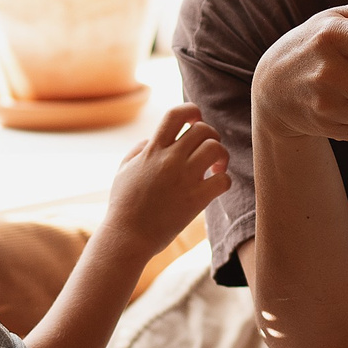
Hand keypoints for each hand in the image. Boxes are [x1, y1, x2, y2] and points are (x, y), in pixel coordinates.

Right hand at [100, 103, 229, 253]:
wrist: (127, 237)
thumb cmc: (123, 205)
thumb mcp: (124, 170)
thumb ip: (139, 149)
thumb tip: (153, 138)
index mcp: (152, 150)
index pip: (176, 114)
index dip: (191, 111)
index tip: (194, 121)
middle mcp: (170, 160)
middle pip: (203, 129)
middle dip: (210, 135)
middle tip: (207, 151)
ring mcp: (184, 179)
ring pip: (216, 149)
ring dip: (220, 155)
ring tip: (214, 167)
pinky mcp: (196, 200)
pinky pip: (223, 180)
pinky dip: (224, 180)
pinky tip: (215, 185)